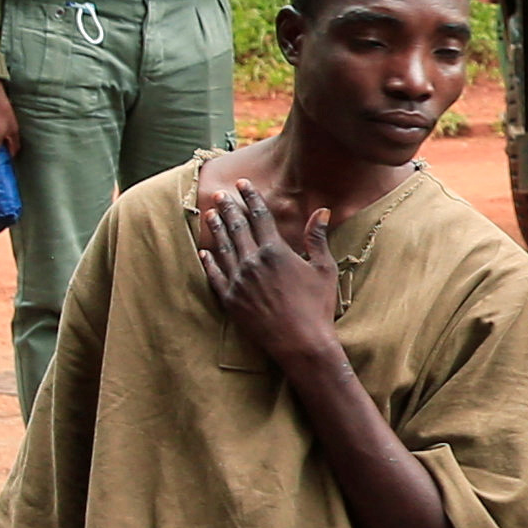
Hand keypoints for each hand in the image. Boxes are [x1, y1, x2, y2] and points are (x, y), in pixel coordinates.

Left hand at [191, 175, 340, 366]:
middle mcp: (253, 262)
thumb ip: (317, 238)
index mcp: (275, 251)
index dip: (251, 198)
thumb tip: (322, 211)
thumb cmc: (317, 307)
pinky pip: (215, 275)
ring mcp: (238, 281)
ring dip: (215, 229)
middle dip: (228, 208)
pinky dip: (208, 261)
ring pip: (223, 248)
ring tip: (209, 215)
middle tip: (221, 195)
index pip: (259, 216)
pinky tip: (204, 252)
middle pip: (237, 228)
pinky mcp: (230, 300)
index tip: (243, 184)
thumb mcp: (324, 269)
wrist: (301, 343)